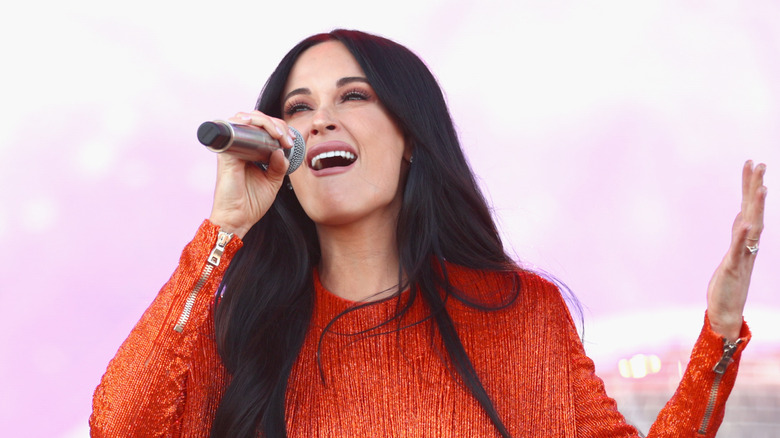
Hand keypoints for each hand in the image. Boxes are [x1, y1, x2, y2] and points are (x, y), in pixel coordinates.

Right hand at [208, 111, 297, 238]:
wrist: (238, 219)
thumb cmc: (251, 203)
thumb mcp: (273, 181)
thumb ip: (279, 165)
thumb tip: (282, 150)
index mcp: (248, 152)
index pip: (261, 128)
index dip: (278, 128)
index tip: (291, 141)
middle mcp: (237, 147)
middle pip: (254, 119)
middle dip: (276, 123)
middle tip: (287, 139)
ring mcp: (230, 148)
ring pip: (245, 118)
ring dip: (266, 121)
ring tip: (280, 135)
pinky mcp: (226, 153)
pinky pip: (236, 128)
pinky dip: (251, 123)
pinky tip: (266, 131)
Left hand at [707, 160, 767, 340]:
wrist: (727, 311)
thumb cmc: (729, 284)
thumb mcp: (732, 253)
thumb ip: (740, 234)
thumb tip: (743, 216)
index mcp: (746, 238)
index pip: (748, 206)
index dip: (749, 185)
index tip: (751, 162)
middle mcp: (748, 244)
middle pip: (754, 210)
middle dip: (755, 186)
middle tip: (760, 163)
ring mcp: (743, 255)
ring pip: (752, 226)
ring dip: (756, 207)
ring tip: (762, 187)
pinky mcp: (734, 267)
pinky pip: (740, 249)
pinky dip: (743, 236)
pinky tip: (747, 223)